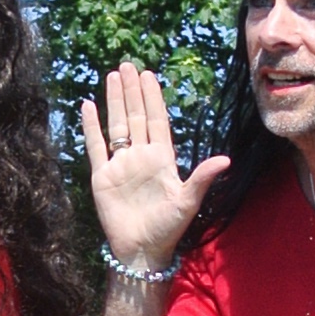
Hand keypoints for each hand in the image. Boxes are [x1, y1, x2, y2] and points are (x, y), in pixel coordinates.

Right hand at [81, 63, 229, 269]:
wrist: (141, 250)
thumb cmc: (168, 228)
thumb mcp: (188, 201)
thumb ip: (202, 177)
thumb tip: (226, 160)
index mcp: (162, 159)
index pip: (156, 120)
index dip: (153, 98)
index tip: (149, 75)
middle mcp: (140, 157)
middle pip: (135, 116)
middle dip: (132, 91)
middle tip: (128, 65)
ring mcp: (120, 165)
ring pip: (116, 125)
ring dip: (114, 101)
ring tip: (111, 76)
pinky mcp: (102, 176)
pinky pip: (96, 146)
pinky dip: (91, 127)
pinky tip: (88, 106)